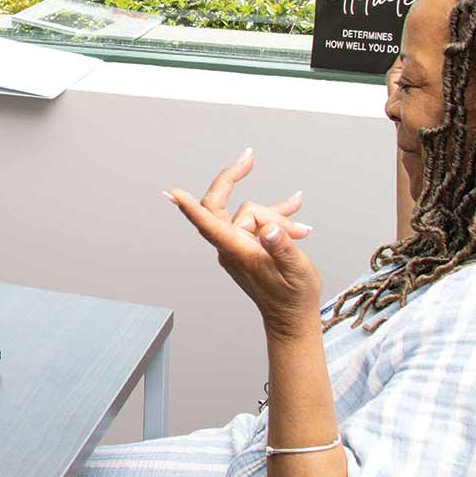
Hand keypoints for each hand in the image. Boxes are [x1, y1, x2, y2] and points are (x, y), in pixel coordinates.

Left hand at [165, 150, 322, 339]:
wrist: (292, 318)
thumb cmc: (293, 297)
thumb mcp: (296, 270)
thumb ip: (282, 247)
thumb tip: (270, 227)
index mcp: (238, 252)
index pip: (209, 224)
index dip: (190, 208)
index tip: (173, 192)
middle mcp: (232, 247)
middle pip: (225, 207)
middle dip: (234, 179)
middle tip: (248, 158)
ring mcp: (237, 246)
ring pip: (252, 214)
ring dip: (278, 217)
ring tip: (302, 232)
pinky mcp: (246, 246)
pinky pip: (257, 223)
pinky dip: (276, 217)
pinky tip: (295, 209)